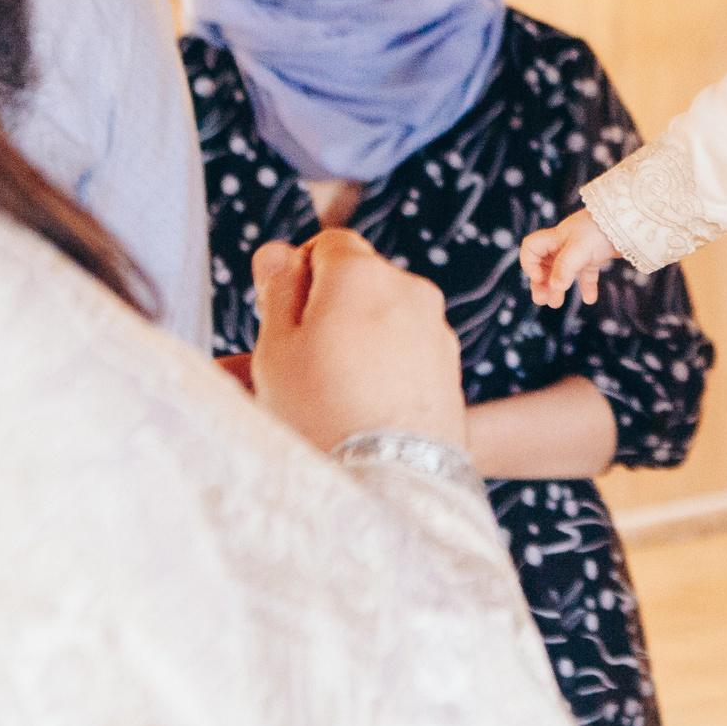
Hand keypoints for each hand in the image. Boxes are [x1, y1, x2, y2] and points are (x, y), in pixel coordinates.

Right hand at [251, 232, 464, 452]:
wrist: (392, 481)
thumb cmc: (322, 415)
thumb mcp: (276, 349)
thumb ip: (277, 291)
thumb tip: (278, 252)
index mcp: (362, 274)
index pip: (327, 244)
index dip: (298, 273)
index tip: (278, 315)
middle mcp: (409, 289)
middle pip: (357, 283)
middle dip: (326, 308)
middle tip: (294, 360)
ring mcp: (436, 328)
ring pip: (381, 320)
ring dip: (353, 339)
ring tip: (326, 392)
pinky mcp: (450, 367)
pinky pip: (405, 352)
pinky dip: (382, 366)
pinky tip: (360, 408)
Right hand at [519, 210, 618, 306]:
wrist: (629, 220)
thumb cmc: (600, 229)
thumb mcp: (578, 248)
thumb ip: (565, 268)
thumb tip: (556, 288)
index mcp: (555, 238)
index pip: (531, 248)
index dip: (530, 264)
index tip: (540, 277)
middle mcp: (565, 244)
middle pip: (545, 264)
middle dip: (541, 283)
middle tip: (541, 301)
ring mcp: (581, 251)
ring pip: (564, 271)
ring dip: (558, 287)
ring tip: (556, 304)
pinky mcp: (596, 256)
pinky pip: (587, 274)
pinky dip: (586, 286)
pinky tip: (589, 299)